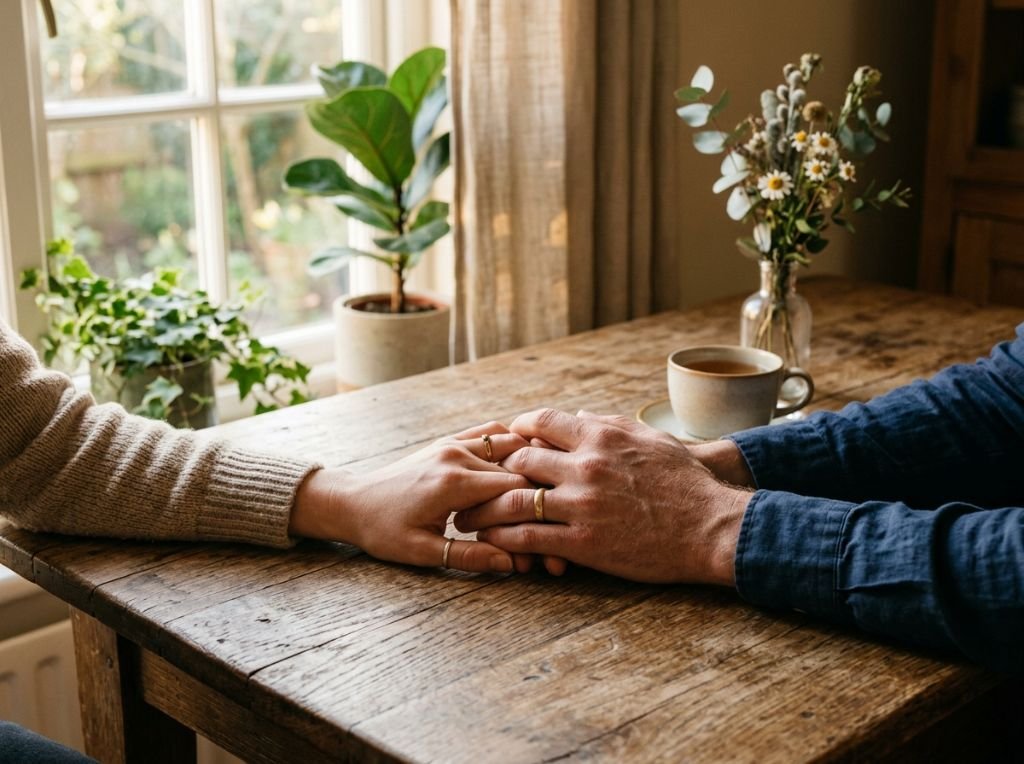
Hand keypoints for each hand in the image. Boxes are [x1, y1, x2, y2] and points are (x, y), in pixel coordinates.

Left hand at [290, 422, 531, 572]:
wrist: (352, 502)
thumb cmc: (383, 531)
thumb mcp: (423, 552)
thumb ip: (469, 556)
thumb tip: (511, 563)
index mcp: (452, 483)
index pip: (515, 490)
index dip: (538, 516)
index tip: (551, 541)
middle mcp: (456, 456)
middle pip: (517, 470)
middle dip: (540, 498)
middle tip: (559, 525)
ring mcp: (453, 443)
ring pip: (511, 445)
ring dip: (533, 467)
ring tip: (552, 491)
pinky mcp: (450, 441)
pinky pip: (491, 433)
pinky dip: (514, 444)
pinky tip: (528, 464)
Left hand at [455, 409, 751, 584]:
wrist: (712, 527)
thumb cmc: (687, 483)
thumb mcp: (651, 439)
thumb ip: (610, 424)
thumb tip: (578, 414)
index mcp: (601, 435)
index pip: (541, 423)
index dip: (517, 431)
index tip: (506, 441)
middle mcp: (585, 465)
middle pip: (518, 460)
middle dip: (493, 470)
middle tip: (477, 479)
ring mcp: (582, 505)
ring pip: (513, 500)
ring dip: (484, 508)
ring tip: (467, 515)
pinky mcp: (583, 542)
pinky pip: (528, 538)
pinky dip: (503, 539)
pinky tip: (490, 542)